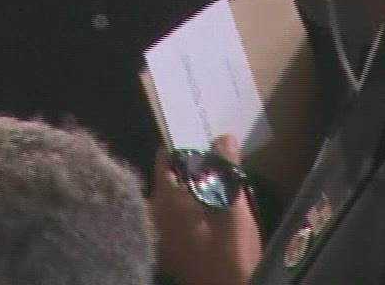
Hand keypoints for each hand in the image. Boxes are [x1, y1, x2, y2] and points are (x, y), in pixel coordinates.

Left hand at [151, 137, 261, 284]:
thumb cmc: (227, 248)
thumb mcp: (231, 203)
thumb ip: (224, 168)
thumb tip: (223, 137)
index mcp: (163, 197)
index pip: (166, 157)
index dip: (185, 144)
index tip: (202, 136)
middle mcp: (153, 212)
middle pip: (169, 177)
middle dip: (190, 166)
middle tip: (215, 155)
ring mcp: (159, 232)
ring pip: (173, 197)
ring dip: (191, 188)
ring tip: (216, 179)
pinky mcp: (169, 249)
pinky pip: (175, 217)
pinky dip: (189, 208)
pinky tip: (208, 210)